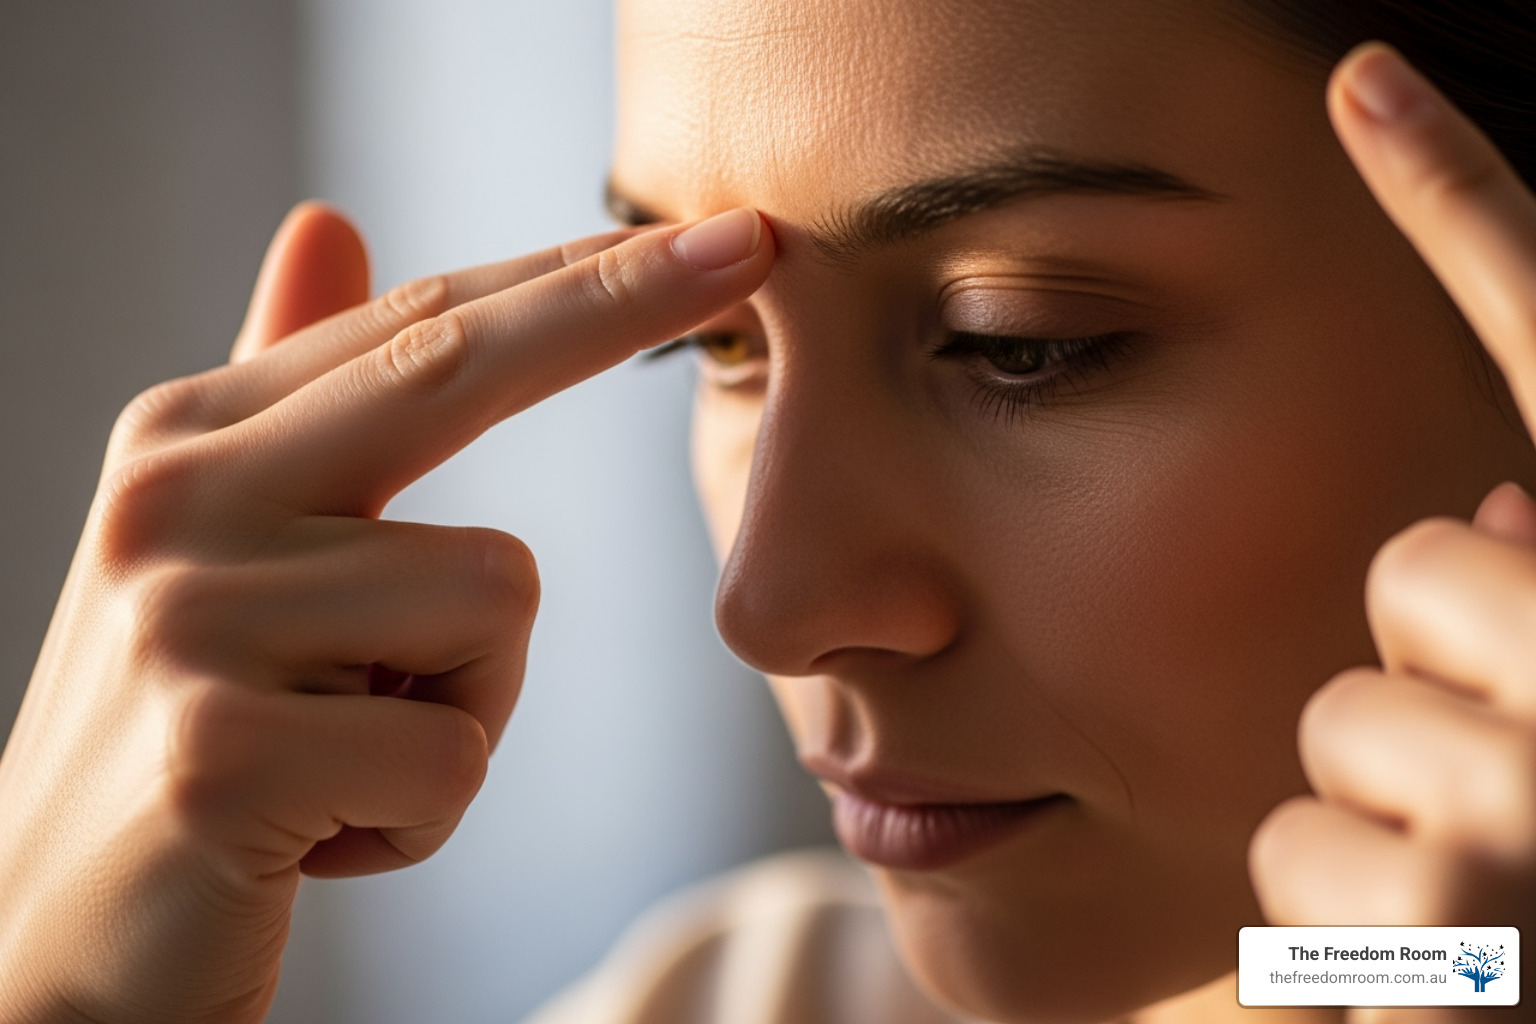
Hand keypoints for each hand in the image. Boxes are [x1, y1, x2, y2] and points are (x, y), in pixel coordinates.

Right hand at [0, 201, 772, 1023]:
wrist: (61, 943)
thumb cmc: (185, 732)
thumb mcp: (225, 542)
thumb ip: (287, 388)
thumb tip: (328, 217)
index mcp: (192, 439)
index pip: (423, 325)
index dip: (580, 274)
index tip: (722, 231)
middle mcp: (178, 500)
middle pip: (458, 365)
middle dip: (620, 300)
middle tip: (758, 240)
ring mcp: (193, 622)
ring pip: (495, 602)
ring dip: (460, 705)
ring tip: (341, 758)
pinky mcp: (224, 757)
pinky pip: (453, 754)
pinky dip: (421, 816)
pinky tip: (317, 836)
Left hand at [1249, 44, 1535, 1022]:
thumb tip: (1485, 513)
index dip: (1458, 191)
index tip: (1359, 79)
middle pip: (1412, 574)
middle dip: (1441, 680)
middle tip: (1528, 803)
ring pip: (1337, 725)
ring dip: (1391, 815)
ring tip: (1498, 903)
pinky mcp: (1449, 931)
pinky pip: (1291, 857)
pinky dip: (1348, 929)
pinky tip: (1445, 973)